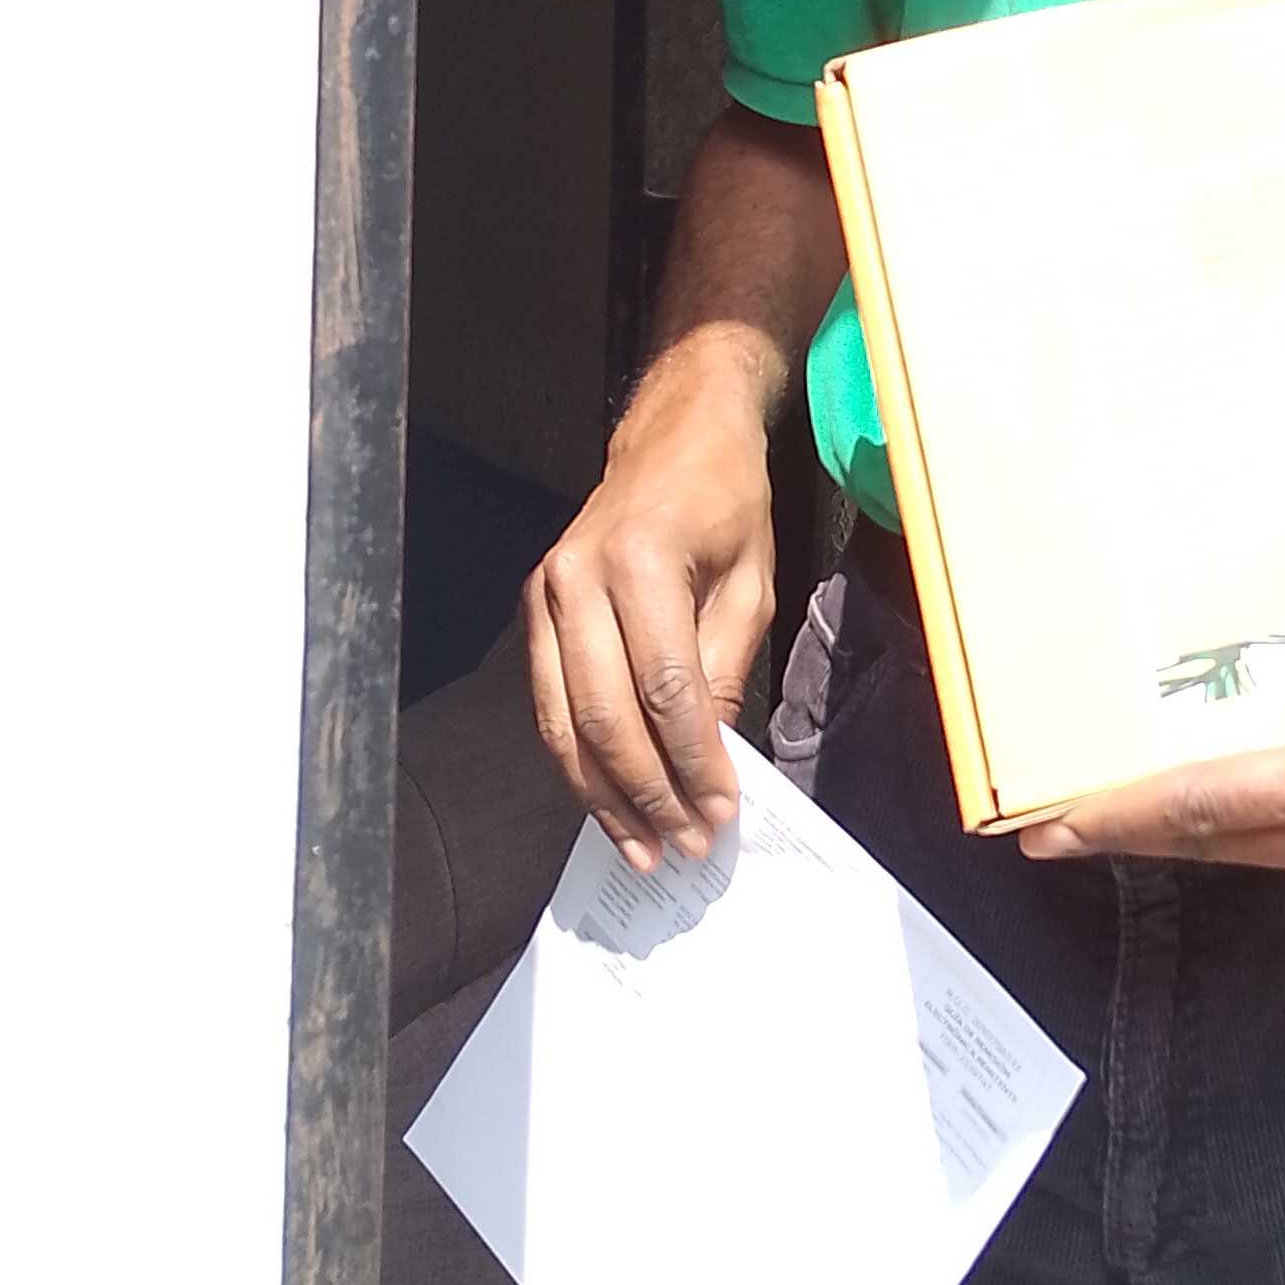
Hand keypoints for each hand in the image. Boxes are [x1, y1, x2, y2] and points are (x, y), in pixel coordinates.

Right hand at [521, 342, 778, 869]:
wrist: (674, 436)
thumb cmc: (724, 502)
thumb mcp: (751, 583)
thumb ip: (726, 672)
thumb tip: (711, 764)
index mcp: (641, 560)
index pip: (666, 688)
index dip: (693, 761)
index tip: (720, 813)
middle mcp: (577, 577)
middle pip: (604, 715)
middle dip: (647, 792)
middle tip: (684, 846)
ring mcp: (544, 594)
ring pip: (563, 722)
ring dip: (604, 795)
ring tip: (643, 848)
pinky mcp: (533, 611)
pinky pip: (551, 705)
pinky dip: (579, 763)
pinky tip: (610, 803)